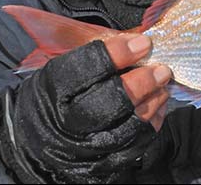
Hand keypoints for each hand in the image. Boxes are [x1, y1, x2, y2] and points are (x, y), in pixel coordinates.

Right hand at [0, 34, 171, 182]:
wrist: (37, 140)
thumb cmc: (56, 94)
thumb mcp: (60, 68)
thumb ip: (93, 52)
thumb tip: (135, 38)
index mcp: (52, 89)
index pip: (85, 69)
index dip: (116, 54)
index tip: (142, 43)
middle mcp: (67, 122)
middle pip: (109, 102)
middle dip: (141, 83)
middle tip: (160, 69)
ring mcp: (86, 146)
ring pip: (128, 126)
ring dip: (152, 102)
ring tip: (162, 84)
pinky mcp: (104, 162)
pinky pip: (136, 144)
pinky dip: (153, 122)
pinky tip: (158, 104)